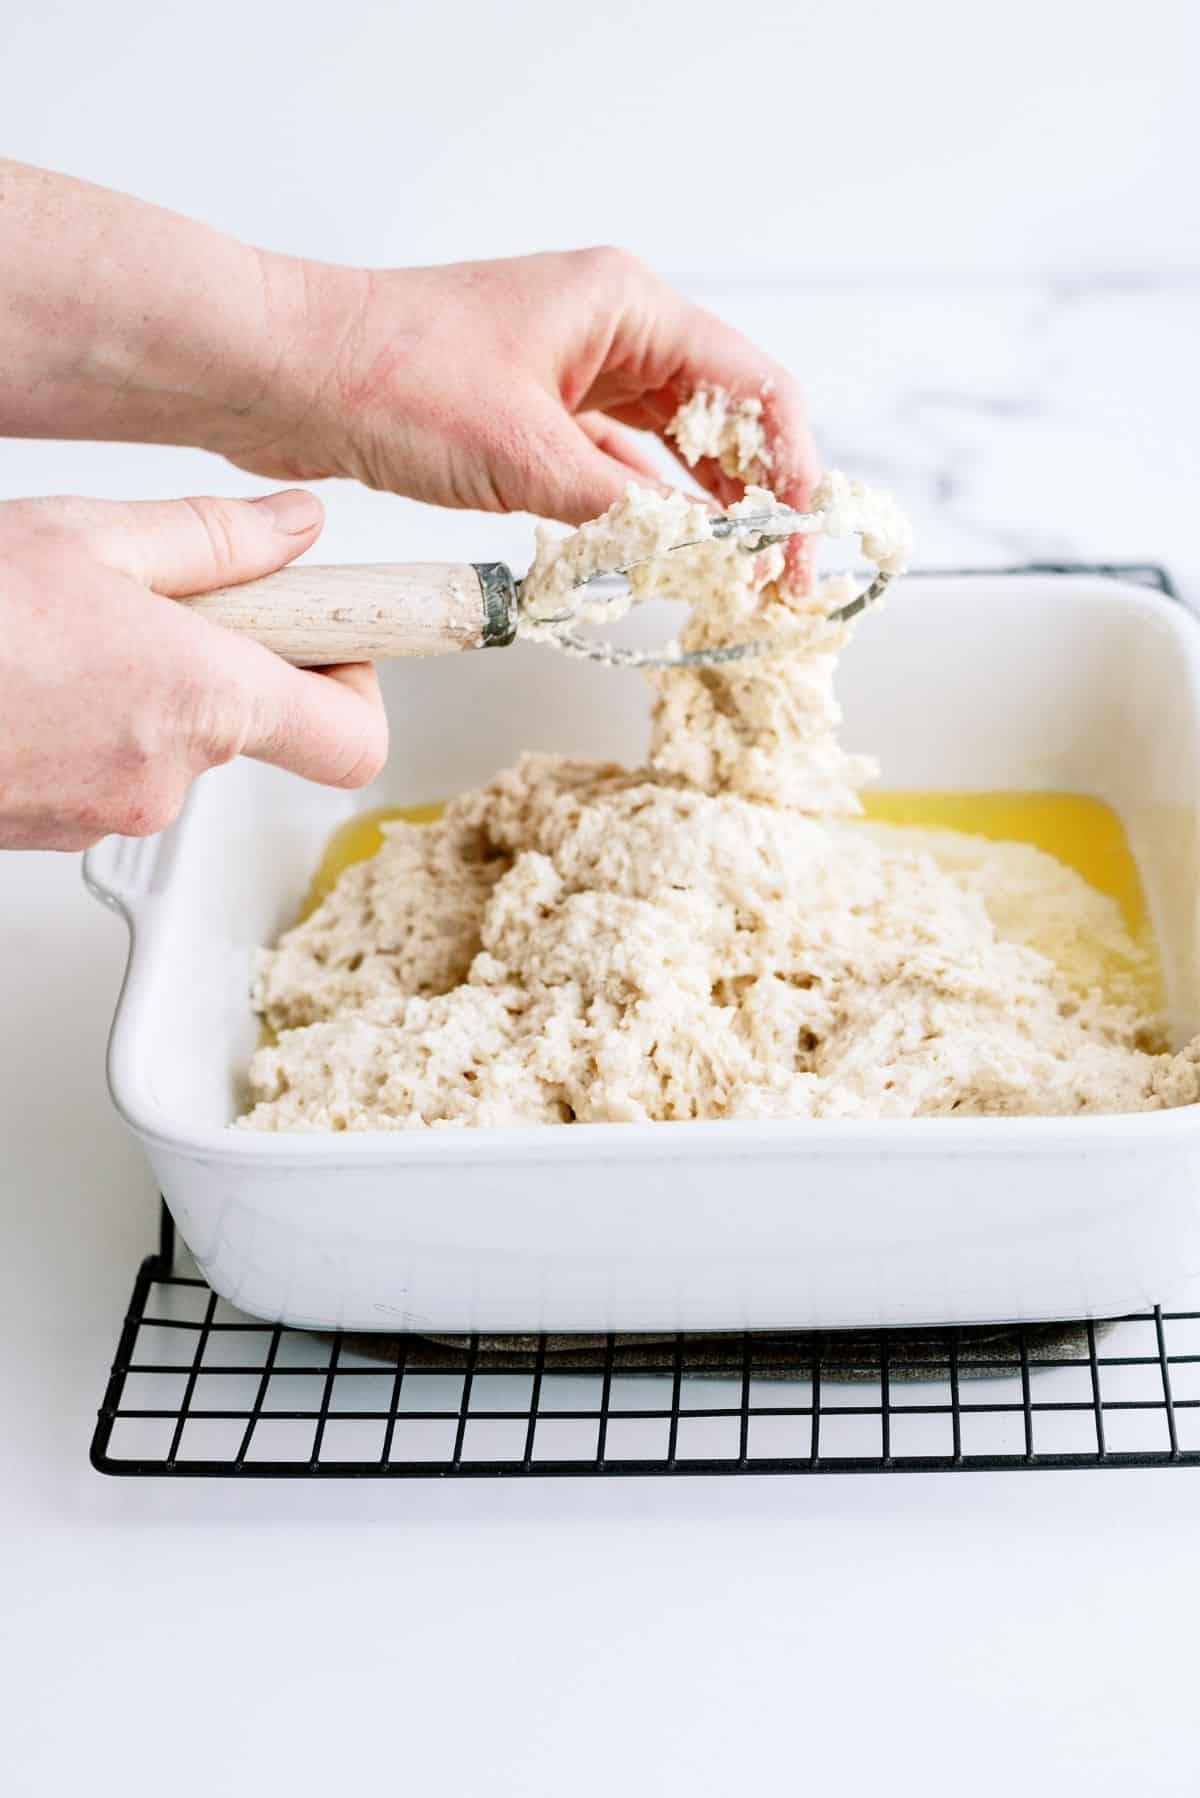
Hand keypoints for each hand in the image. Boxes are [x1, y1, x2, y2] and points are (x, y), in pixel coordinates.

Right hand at [0, 489, 386, 850]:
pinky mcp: (51, 831)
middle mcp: (164, 778)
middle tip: (159, 599)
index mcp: (200, 700)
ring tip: (63, 631)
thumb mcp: (87, 537)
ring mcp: (103, 815)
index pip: (352, 738)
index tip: (337, 637)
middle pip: (252, 727)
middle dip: (221, 660)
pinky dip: (88, 721)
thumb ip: (213, 539)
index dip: (360, 685)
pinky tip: (29, 671)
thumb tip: (298, 529)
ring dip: (140, 687)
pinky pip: (104, 767)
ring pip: (168, 744)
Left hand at [229, 248, 819, 525]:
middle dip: (755, 501)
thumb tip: (696, 559)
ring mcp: (569, 379)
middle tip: (776, 581)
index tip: (802, 539)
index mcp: (625, 308)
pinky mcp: (530, 421)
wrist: (283, 375)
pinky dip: (636, 519)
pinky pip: (610, 475)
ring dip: (698, 515)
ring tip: (729, 583)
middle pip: (720, 422)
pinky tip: (658, 563)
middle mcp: (608, 335)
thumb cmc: (390, 376)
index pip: (752, 387)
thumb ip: (620, 511)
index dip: (792, 468)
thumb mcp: (523, 453)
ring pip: (666, 454)